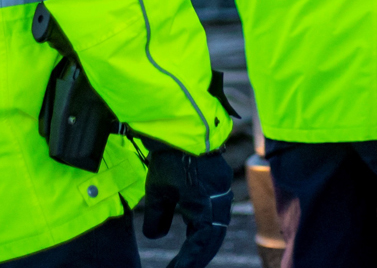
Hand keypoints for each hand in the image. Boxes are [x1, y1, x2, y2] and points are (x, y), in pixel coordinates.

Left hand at [141, 141, 231, 267]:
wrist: (186, 124)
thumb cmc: (171, 157)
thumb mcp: (158, 190)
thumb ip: (157, 216)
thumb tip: (156, 237)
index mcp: (206, 209)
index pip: (198, 247)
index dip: (186, 263)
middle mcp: (219, 205)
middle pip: (210, 242)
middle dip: (195, 259)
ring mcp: (221, 194)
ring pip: (214, 229)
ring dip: (201, 246)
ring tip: (184, 259)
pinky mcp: (218, 185)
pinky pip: (214, 214)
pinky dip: (203, 229)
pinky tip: (193, 236)